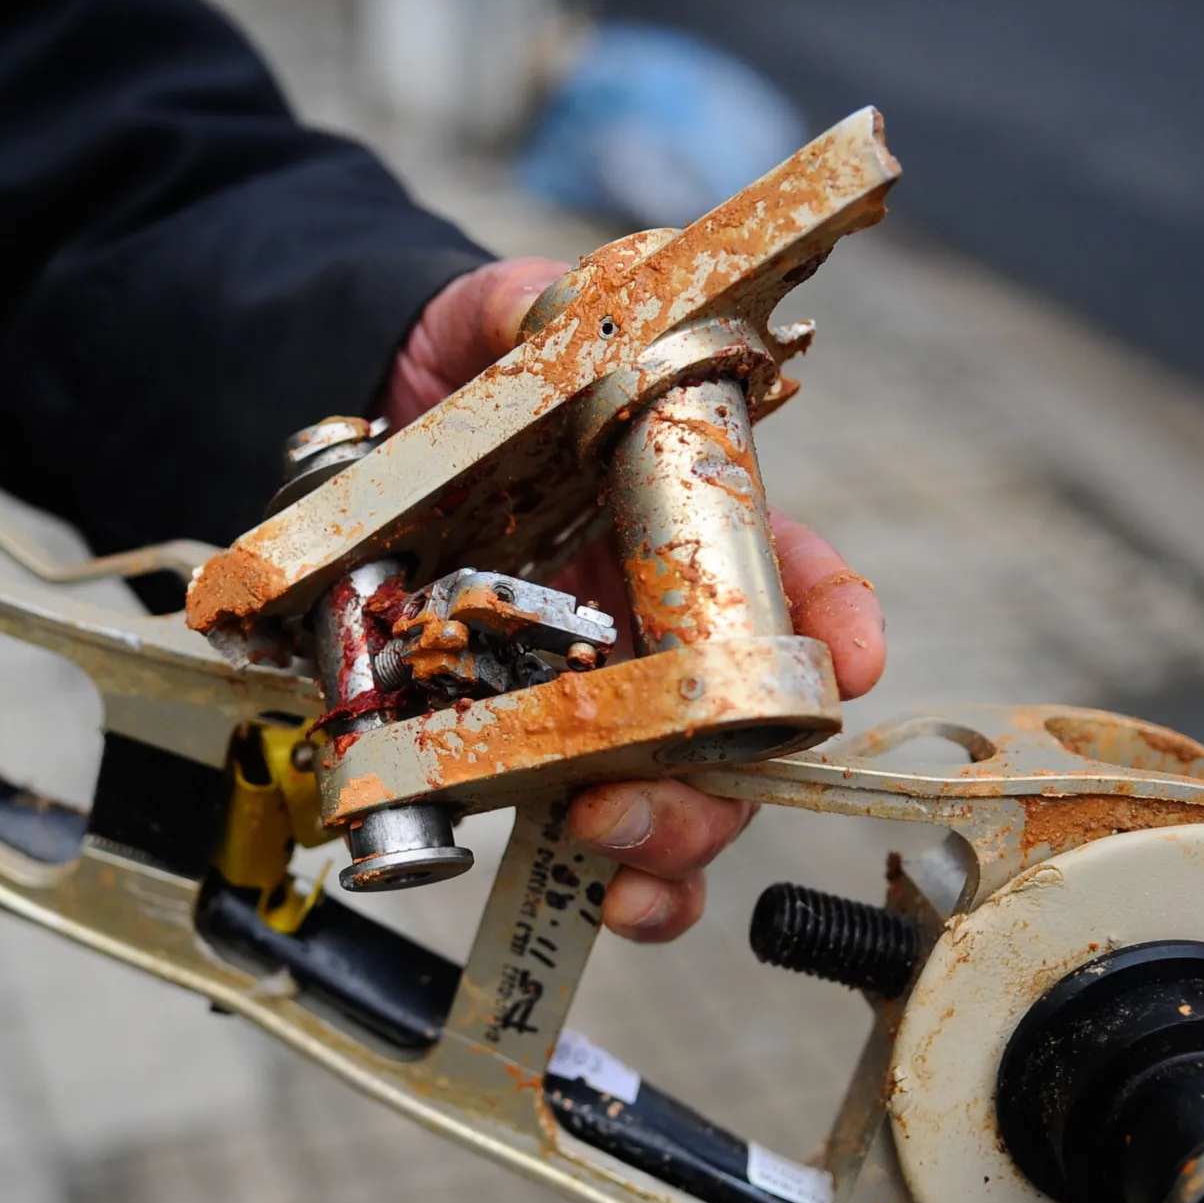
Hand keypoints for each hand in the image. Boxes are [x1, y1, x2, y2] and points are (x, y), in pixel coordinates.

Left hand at [386, 260, 887, 943]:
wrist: (353, 428)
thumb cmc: (459, 374)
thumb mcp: (494, 319)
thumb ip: (530, 305)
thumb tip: (551, 304)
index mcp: (679, 521)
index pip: (790, 571)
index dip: (835, 618)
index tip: (850, 660)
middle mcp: (658, 622)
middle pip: (744, 721)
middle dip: (728, 772)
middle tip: (659, 790)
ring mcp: (597, 697)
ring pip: (685, 797)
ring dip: (672, 842)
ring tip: (612, 846)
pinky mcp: (522, 755)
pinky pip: (593, 847)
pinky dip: (617, 889)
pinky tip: (602, 898)